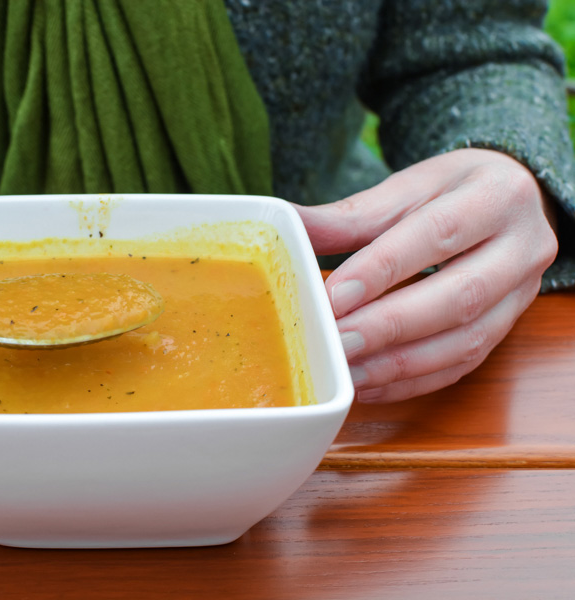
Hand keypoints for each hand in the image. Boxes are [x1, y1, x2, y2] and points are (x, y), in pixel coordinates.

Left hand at [293, 149, 557, 401]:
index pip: (437, 235)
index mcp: (497, 197)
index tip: (334, 295)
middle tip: (337, 341)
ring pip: (465, 341)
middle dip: (390, 326)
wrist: (516, 201)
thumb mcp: (407, 188)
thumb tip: (288, 224)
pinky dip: (412, 381)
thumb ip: (349, 215)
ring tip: (346, 371)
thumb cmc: (453, 191)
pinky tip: (368, 385)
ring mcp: (521, 296)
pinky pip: (462, 367)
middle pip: (458, 297)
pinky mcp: (507, 331)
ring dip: (399, 364)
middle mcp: (522, 248)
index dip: (383, 269)